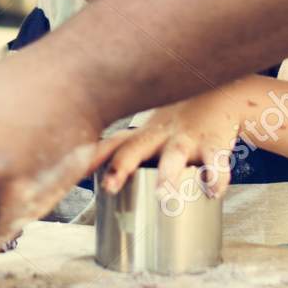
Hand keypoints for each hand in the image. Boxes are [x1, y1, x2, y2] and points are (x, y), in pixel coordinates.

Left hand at [90, 84, 247, 199]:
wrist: (219, 92)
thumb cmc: (175, 123)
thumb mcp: (145, 134)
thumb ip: (118, 153)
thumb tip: (82, 178)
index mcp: (139, 137)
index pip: (108, 148)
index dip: (89, 161)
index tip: (68, 175)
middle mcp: (158, 137)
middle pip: (134, 149)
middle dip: (121, 167)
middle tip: (109, 187)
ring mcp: (185, 139)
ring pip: (174, 156)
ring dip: (168, 176)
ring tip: (164, 195)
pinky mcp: (214, 144)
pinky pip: (216, 161)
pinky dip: (215, 176)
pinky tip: (211, 190)